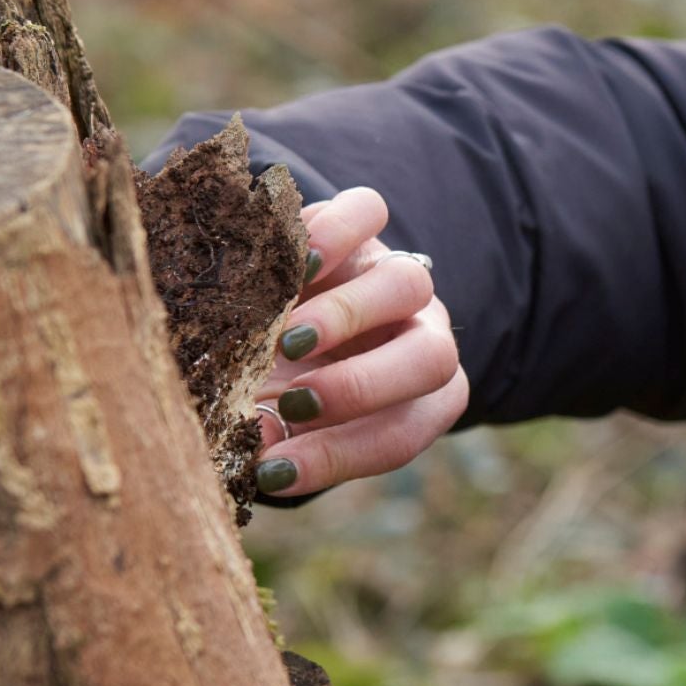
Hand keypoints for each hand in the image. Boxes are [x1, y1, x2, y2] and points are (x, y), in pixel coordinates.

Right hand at [250, 186, 470, 497]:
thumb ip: (273, 439)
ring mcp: (394, 279)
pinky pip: (368, 213)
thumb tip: (254, 460)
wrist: (266, 314)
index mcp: (415, 404)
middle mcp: (418, 339)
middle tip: (295, 401)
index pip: (396, 436)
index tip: (272, 472)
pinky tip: (291, 266)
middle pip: (432, 360)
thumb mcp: (274, 421)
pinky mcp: (361, 228)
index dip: (335, 458)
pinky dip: (333, 234)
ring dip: (345, 316)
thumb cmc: (273, 387)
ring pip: (408, 286)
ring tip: (283, 339)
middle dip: (361, 387)